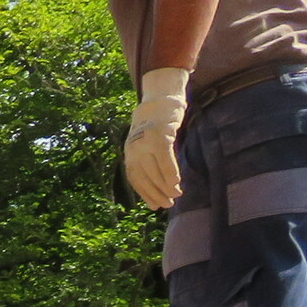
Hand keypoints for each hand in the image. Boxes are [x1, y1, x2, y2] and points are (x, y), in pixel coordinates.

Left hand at [124, 67, 189, 210]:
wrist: (161, 100)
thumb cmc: (157, 127)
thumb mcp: (149, 146)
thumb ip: (150, 163)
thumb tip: (159, 188)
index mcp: (129, 153)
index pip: (135, 178)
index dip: (145, 194)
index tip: (155, 206)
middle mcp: (134, 148)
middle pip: (144, 176)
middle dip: (156, 193)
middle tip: (168, 204)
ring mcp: (145, 141)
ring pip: (154, 169)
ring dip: (165, 186)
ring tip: (175, 195)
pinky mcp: (159, 134)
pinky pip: (164, 158)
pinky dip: (170, 172)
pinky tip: (176, 183)